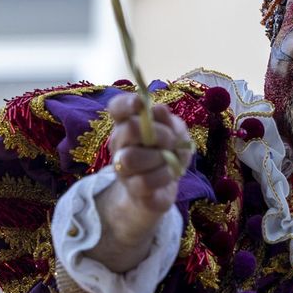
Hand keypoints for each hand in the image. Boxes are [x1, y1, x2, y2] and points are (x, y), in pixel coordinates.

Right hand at [89, 96, 193, 269]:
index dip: (126, 103)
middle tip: (171, 141)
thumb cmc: (168, 152)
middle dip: (158, 134)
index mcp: (128, 124)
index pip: (117, 107)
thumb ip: (168, 121)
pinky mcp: (132, 189)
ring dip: (160, 157)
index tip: (140, 103)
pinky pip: (144, 181)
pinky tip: (170, 174)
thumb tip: (158, 109)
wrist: (163, 188)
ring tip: (170, 160)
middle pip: (128, 130)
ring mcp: (123, 168)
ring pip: (131, 158)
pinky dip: (163, 176)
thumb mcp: (175, 132)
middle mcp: (120, 145)